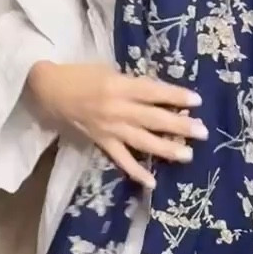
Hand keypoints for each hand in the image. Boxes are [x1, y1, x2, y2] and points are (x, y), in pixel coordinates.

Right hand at [27, 60, 205, 189]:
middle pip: (154, 118)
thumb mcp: (109, 71)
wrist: (49, 89)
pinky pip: (120, 159)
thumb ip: (133, 84)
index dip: (176, 95)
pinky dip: (135, 171)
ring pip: (142, 141)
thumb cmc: (81, 75)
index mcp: (120, 86)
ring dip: (165, 149)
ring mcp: (109, 128)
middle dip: (179, 125)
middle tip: (202, 132)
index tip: (197, 101)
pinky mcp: (101, 142)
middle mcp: (117, 109)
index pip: (153, 92)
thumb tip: (159, 94)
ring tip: (187, 155)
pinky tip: (152, 182)